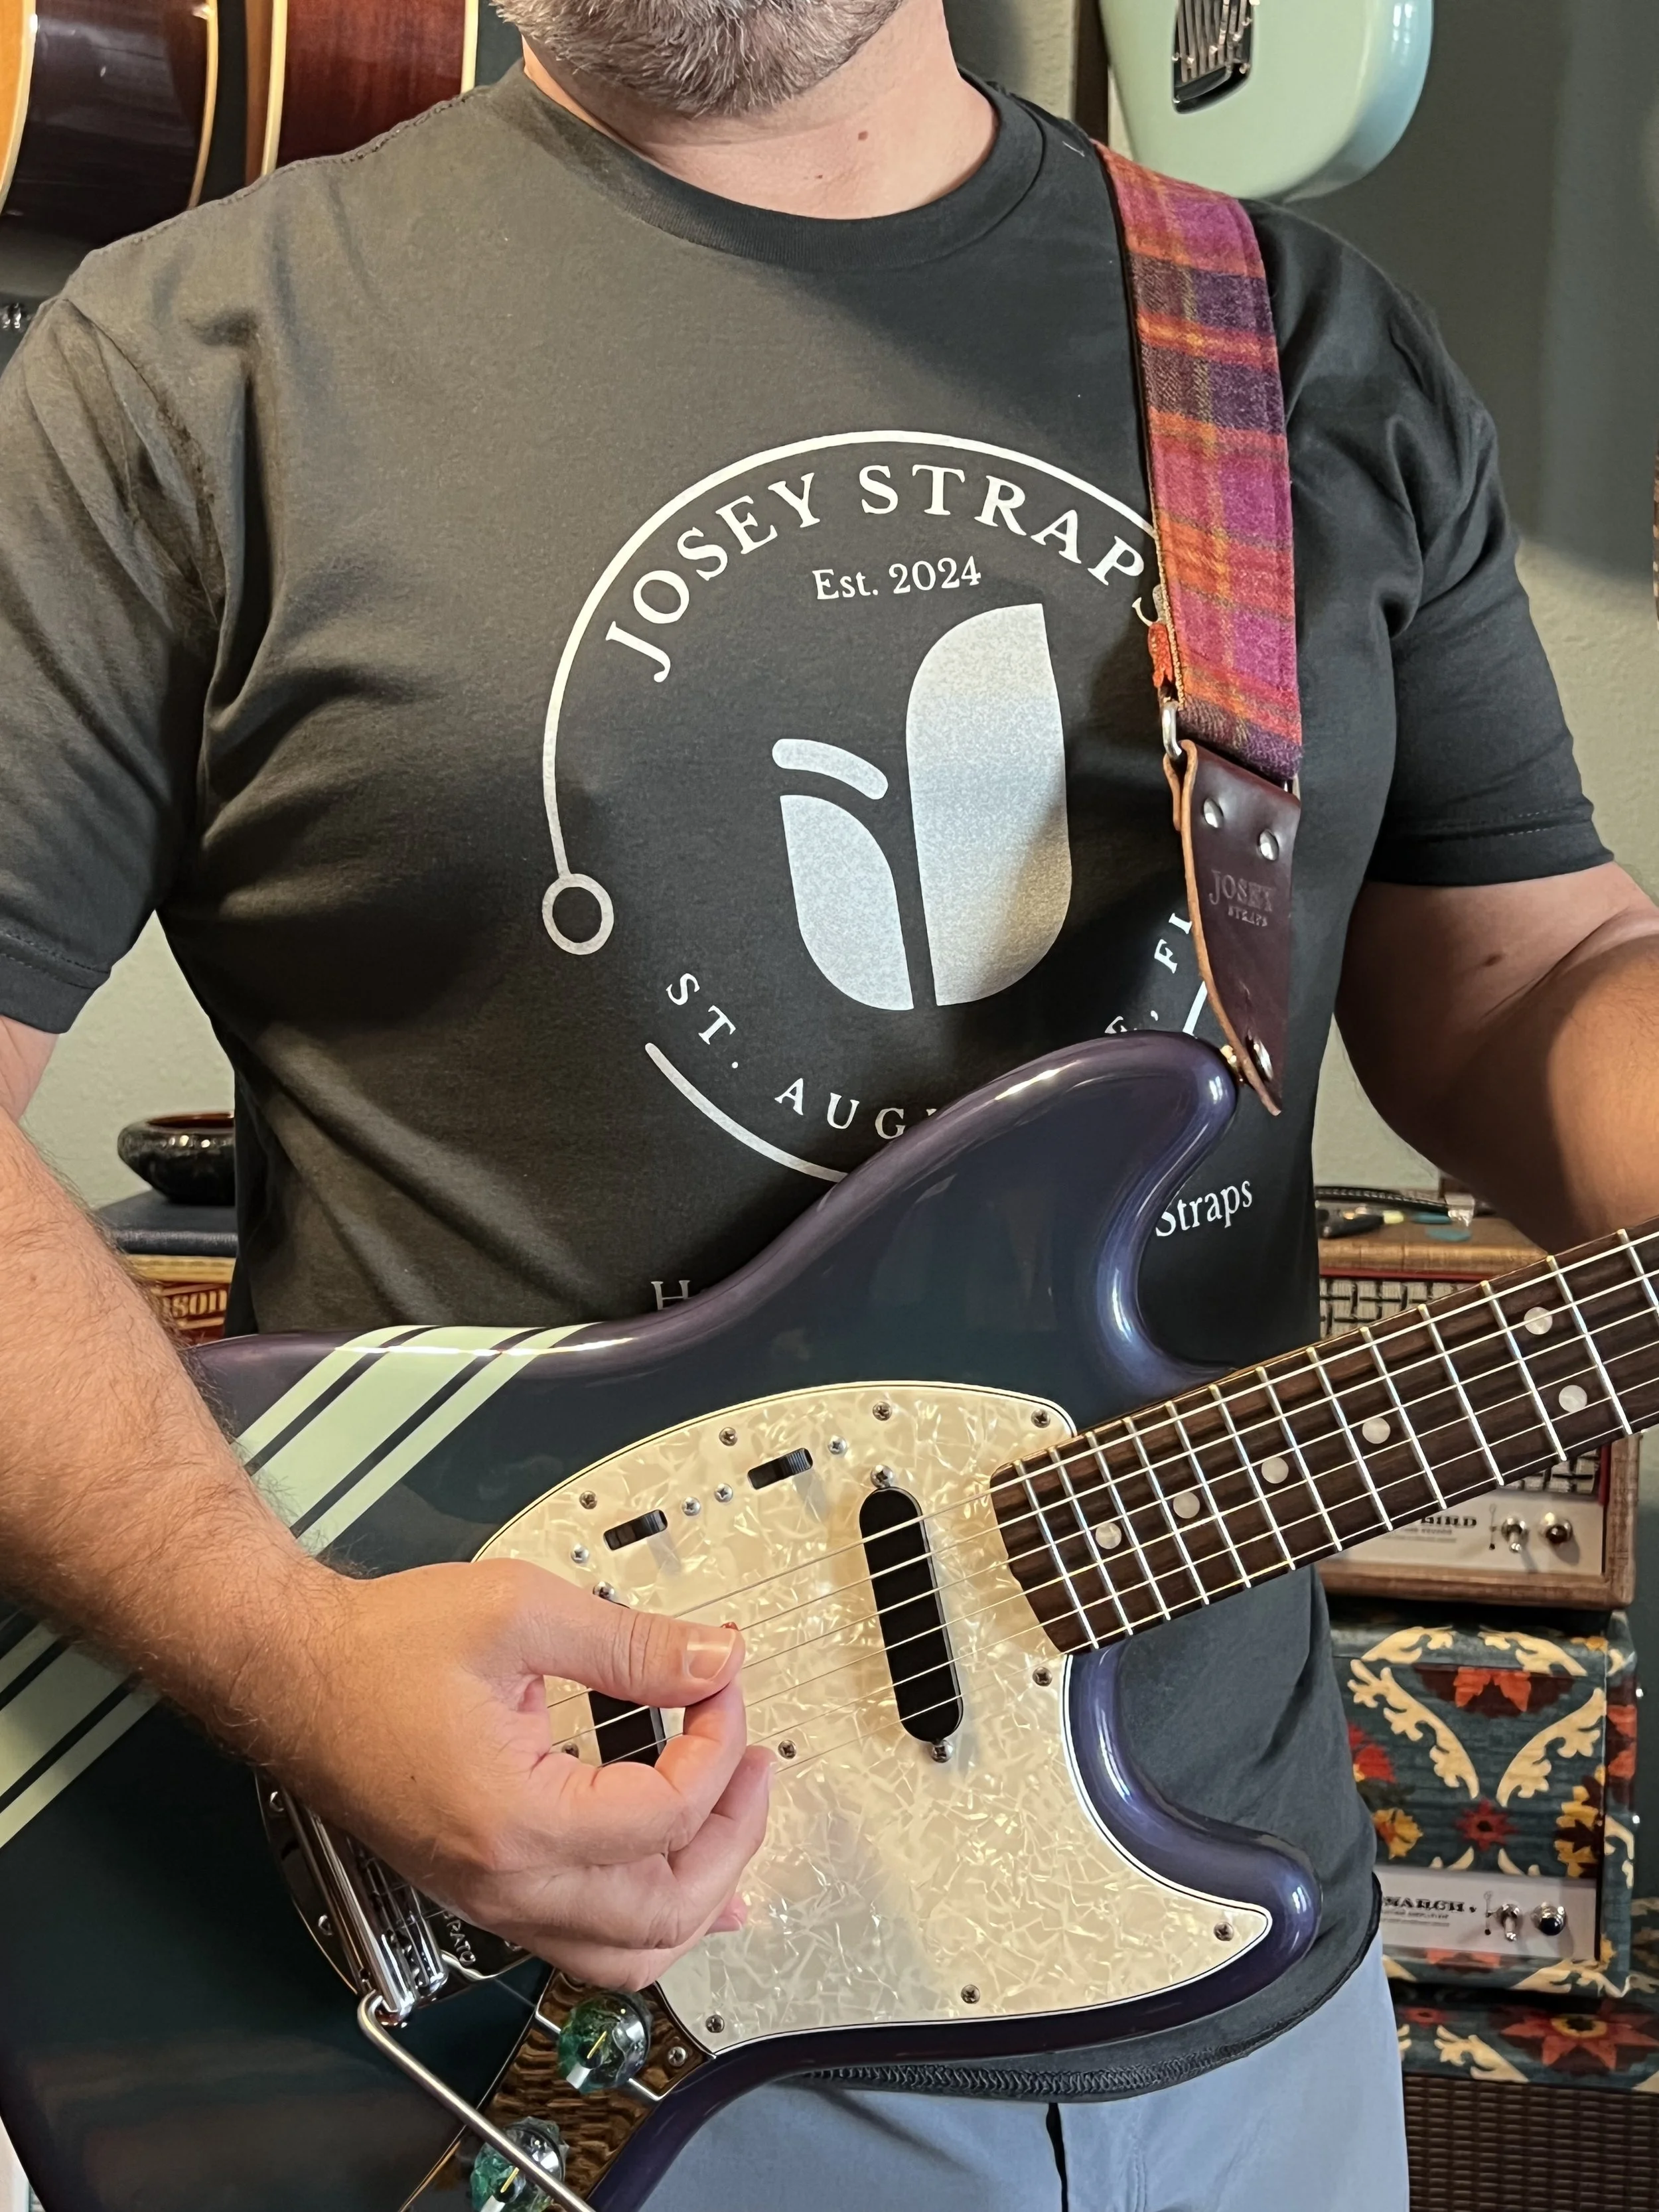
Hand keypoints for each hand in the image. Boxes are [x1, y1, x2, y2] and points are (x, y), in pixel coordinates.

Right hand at [262, 1557, 772, 1986]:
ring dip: (700, 1892)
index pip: (669, 1817)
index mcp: (515, 1822)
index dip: (719, 1743)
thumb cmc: (379, 1647)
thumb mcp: (519, 1613)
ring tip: (736, 1820)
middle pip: (665, 1912)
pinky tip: (679, 1871)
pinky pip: (586, 1942)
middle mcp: (503, 1884)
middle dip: (734, 1831)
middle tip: (752, 1756)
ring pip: (628, 1955)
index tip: (722, 1684)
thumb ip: (631, 1643)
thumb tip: (716, 1660)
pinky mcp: (482, 1891)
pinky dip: (649, 1915)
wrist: (290, 1672)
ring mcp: (490, 1900)